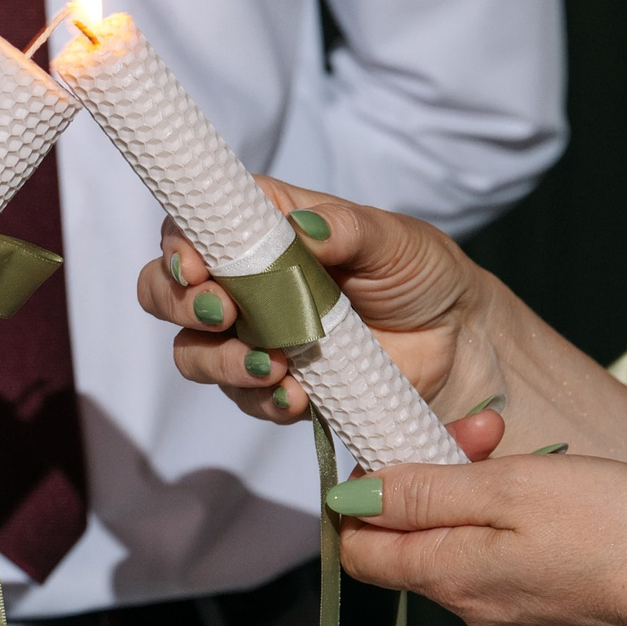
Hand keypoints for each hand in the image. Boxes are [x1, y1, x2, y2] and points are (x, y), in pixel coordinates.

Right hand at [135, 179, 507, 437]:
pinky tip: (297, 396)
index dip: (178, 245)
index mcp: (264, 227)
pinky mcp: (276, 384)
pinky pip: (245, 398)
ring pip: (195, 353)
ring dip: (222, 361)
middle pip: (167, 290)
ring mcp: (254, 336)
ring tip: (273, 366)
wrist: (458, 341)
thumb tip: (300, 227)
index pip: (193, 226)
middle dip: (181, 305)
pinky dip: (263, 399)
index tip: (194, 266)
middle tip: (223, 314)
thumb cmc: (419, 272)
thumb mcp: (392, 239)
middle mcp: (244, 280)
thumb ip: (344, 228)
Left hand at [334, 453, 626, 625]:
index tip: (399, 445)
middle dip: (430, 472)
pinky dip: (511, 511)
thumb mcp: (508, 488)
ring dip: (476, 484)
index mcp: (450, 578)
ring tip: (520, 446)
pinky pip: (504, 552)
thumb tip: (353, 497)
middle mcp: (472, 606)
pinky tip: (552, 481)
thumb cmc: (618, 528)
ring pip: (460, 539)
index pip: (359, 550)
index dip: (363, 493)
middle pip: (411, 538)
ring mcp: (514, 610)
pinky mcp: (553, 604)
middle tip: (481, 432)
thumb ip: (425, 491)